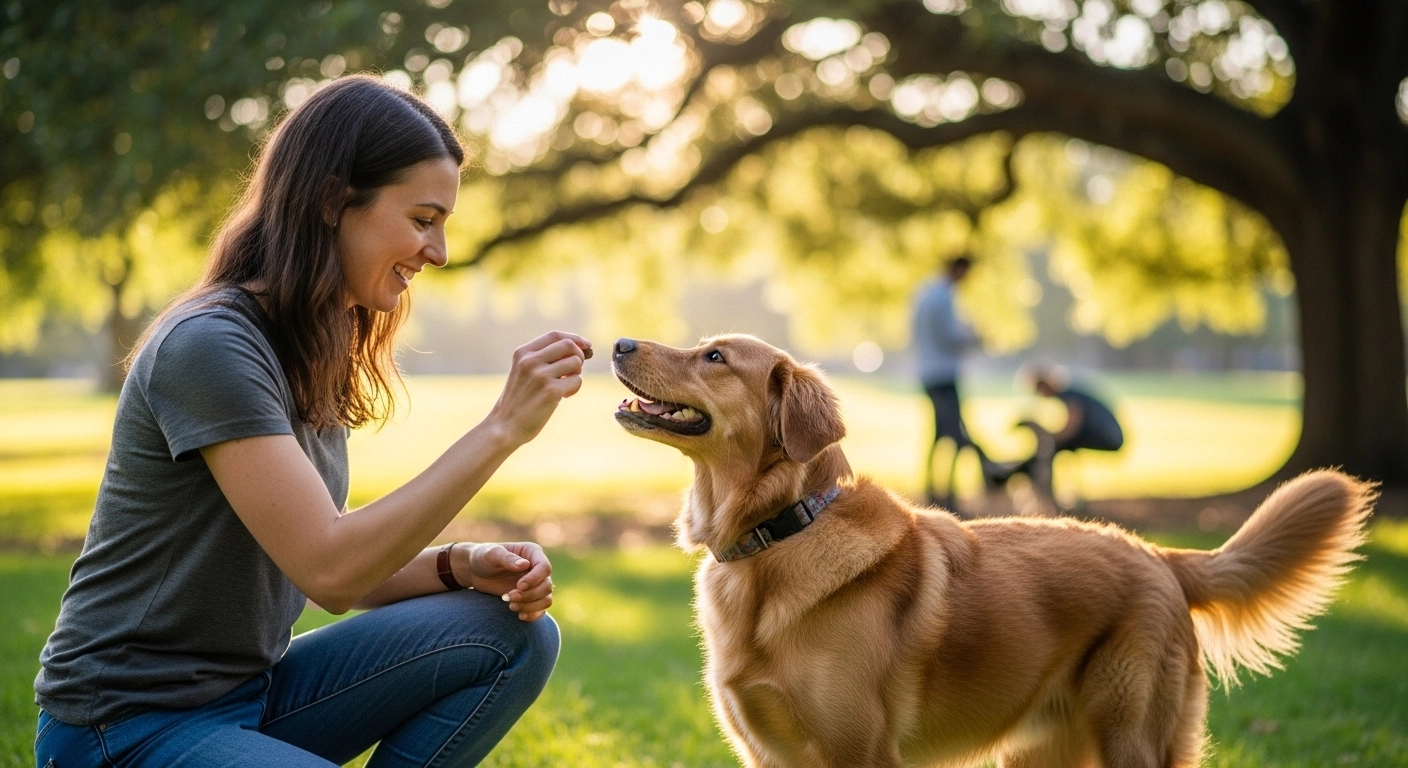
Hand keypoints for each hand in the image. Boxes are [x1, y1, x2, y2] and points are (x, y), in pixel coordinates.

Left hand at [455, 542, 553, 620]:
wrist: (475, 570)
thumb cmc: (483, 557)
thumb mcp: (491, 554)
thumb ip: (507, 558)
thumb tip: (525, 565)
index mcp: (532, 552)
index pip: (544, 567)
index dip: (534, 579)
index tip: (519, 586)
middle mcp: (537, 568)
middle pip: (547, 586)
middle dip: (530, 595)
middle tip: (510, 597)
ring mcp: (535, 584)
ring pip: (546, 599)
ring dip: (530, 606)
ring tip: (511, 606)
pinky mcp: (530, 597)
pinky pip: (541, 609)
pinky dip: (533, 615)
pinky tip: (519, 615)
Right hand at [487, 331, 590, 446]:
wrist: (504, 426)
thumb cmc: (518, 400)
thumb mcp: (523, 371)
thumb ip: (543, 358)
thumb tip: (580, 349)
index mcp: (522, 353)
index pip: (555, 335)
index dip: (574, 338)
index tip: (586, 345)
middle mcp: (531, 361)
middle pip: (569, 345)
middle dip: (578, 356)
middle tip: (573, 371)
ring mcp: (541, 375)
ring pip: (575, 362)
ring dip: (576, 374)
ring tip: (565, 385)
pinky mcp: (551, 391)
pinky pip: (577, 381)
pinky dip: (574, 389)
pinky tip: (563, 397)